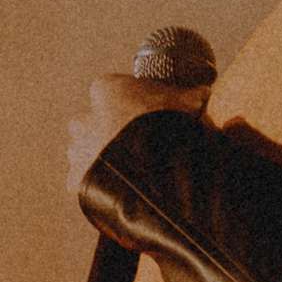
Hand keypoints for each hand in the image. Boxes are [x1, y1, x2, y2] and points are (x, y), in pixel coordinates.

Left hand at [65, 71, 207, 193]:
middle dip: (112, 133)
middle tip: (140, 148)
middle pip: (96, 123)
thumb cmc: (172, 128)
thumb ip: (193, 96)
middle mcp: (84, 117)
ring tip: (131, 173)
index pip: (114, 94)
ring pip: (87, 152)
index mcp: (106, 90)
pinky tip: (120, 191)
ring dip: (103, 160)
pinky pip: (86, 181)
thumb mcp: (190, 103)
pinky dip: (99, 186)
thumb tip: (205, 93)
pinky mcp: (76, 179)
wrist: (156, 171)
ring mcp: (78, 150)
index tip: (148, 120)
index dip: (133, 107)